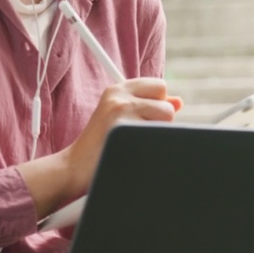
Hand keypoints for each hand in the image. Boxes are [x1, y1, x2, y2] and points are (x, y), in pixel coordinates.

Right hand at [61, 77, 181, 197]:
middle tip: (138, 134)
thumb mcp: (120, 116)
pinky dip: (153, 147)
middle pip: (166, 104)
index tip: (147, 117)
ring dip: (157, 135)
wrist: (75, 166)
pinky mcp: (125, 131)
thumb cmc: (100, 144)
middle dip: (161, 121)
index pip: (159, 86)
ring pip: (166, 120)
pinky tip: (134, 152)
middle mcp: (119, 97)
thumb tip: (178, 102)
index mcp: (118, 89)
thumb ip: (148, 105)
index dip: (160, 104)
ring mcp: (121, 113)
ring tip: (135, 143)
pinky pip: (158, 136)